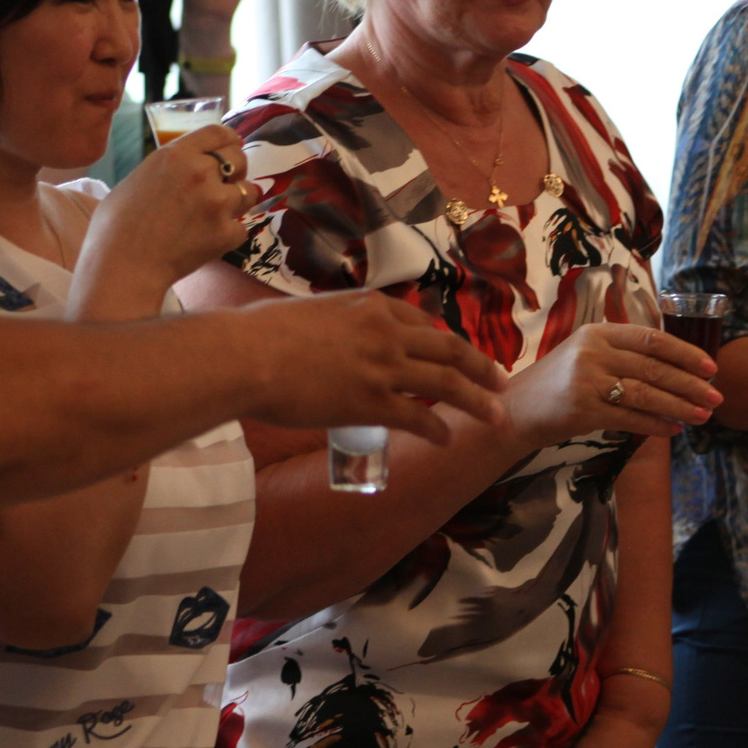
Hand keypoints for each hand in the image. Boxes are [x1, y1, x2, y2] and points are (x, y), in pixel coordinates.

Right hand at [69, 125, 255, 318]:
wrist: (123, 265)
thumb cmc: (116, 225)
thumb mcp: (139, 177)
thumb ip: (169, 167)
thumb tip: (186, 166)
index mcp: (176, 154)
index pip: (218, 133)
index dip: (229, 141)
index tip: (232, 147)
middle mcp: (201, 172)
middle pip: (239, 159)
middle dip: (235, 171)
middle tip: (222, 186)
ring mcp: (217, 202)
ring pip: (248, 192)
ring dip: (237, 201)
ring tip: (215, 214)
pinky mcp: (227, 232)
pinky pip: (242, 227)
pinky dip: (229, 234)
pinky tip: (207, 239)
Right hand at [234, 291, 508, 435]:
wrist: (245, 355)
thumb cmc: (261, 334)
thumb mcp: (311, 314)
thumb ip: (334, 325)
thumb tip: (329, 340)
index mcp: (372, 307)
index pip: (423, 324)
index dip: (447, 343)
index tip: (463, 354)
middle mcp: (387, 333)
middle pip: (450, 350)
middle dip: (481, 368)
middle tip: (502, 382)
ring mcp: (383, 368)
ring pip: (447, 384)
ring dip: (477, 402)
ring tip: (496, 417)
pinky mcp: (371, 402)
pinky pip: (417, 418)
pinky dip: (437, 431)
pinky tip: (446, 441)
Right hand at [505, 322, 718, 447]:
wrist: (516, 410)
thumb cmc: (558, 383)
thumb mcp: (586, 354)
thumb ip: (623, 353)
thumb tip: (675, 366)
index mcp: (599, 332)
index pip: (652, 339)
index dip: (686, 353)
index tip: (711, 367)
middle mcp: (593, 352)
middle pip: (654, 367)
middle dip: (690, 383)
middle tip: (716, 397)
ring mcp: (587, 380)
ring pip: (646, 393)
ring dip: (679, 405)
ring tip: (703, 416)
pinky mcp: (583, 409)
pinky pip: (630, 417)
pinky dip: (656, 424)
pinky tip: (674, 429)